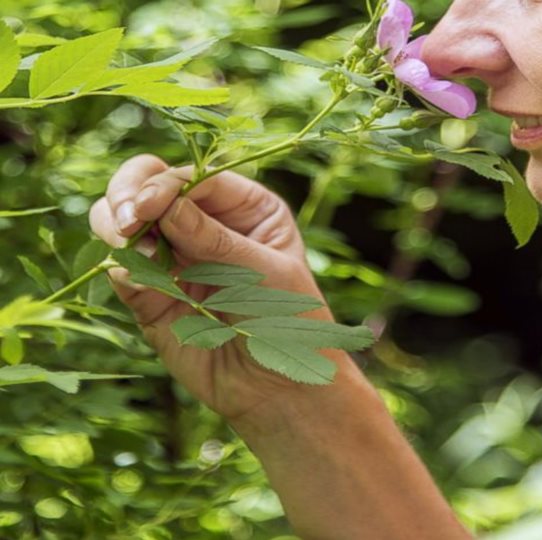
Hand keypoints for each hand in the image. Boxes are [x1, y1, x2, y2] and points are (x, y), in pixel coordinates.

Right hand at [89, 154, 354, 425]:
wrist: (279, 389)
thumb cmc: (290, 323)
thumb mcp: (262, 272)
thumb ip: (213, 239)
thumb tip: (162, 205)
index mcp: (244, 207)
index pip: (194, 177)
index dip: (166, 183)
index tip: (149, 206)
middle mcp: (204, 223)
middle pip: (147, 184)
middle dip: (129, 194)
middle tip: (126, 221)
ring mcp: (174, 256)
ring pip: (122, 220)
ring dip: (116, 225)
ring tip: (130, 245)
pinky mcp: (150, 294)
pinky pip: (121, 269)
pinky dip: (121, 268)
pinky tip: (138, 280)